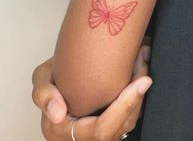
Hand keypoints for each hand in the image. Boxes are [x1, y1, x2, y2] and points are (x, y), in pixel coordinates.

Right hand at [32, 37, 151, 140]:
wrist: (60, 81)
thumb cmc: (51, 82)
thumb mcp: (42, 80)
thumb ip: (42, 94)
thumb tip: (57, 113)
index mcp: (65, 132)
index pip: (101, 130)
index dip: (124, 107)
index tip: (142, 81)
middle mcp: (86, 137)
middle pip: (122, 126)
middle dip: (138, 98)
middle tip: (145, 67)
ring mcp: (100, 130)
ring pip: (128, 121)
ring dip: (141, 95)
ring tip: (143, 65)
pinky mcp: (110, 121)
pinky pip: (128, 114)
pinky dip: (136, 96)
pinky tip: (138, 73)